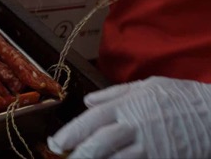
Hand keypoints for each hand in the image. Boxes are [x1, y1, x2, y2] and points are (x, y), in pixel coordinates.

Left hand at [48, 77, 210, 157]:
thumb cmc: (182, 97)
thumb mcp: (147, 86)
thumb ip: (114, 94)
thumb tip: (88, 101)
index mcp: (127, 105)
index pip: (90, 120)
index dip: (70, 133)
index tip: (56, 143)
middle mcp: (135, 125)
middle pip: (99, 144)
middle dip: (78, 155)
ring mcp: (150, 146)